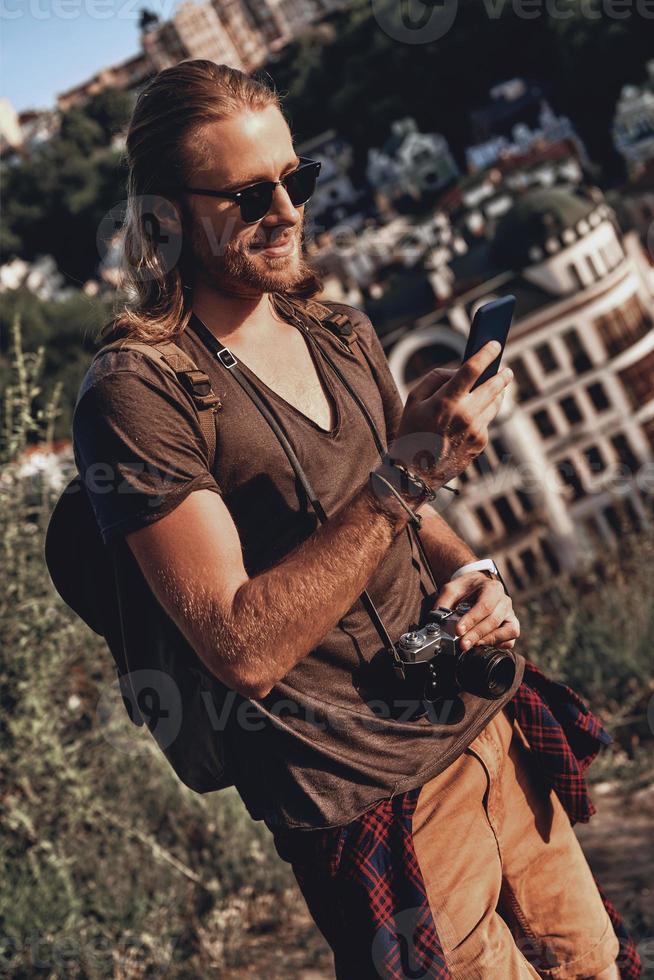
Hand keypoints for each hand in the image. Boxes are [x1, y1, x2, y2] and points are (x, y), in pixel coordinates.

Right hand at [392, 342, 512, 491]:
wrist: (414, 472)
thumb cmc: (411, 431)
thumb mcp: (414, 400)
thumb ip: (436, 378)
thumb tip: (460, 371)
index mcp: (445, 401)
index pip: (472, 369)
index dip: (485, 353)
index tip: (495, 344)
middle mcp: (465, 415)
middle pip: (493, 387)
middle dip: (502, 376)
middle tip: (507, 370)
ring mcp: (475, 431)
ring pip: (494, 404)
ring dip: (497, 393)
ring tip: (499, 386)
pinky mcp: (481, 443)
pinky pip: (487, 421)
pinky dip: (483, 414)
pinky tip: (478, 413)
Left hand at [434, 571, 519, 651]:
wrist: (476, 586)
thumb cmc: (465, 589)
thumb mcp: (451, 589)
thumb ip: (443, 603)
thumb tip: (436, 620)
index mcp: (492, 588)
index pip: (485, 605)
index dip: (472, 619)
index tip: (459, 630)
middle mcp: (504, 601)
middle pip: (494, 620)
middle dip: (477, 634)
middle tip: (462, 644)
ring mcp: (510, 614)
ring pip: (508, 630)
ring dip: (490, 640)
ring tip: (473, 645)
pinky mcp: (511, 626)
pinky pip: (511, 639)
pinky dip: (501, 644)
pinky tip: (485, 644)